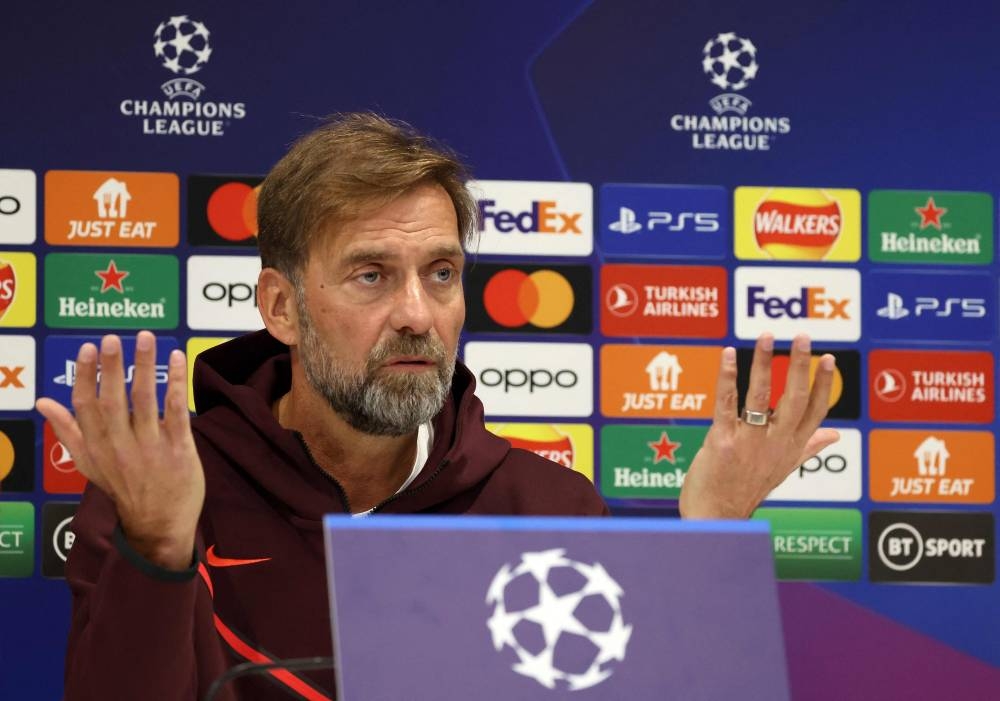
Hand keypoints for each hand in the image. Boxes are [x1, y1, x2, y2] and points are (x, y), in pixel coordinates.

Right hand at [36, 332, 204, 570]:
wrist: (158, 526)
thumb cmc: (123, 488)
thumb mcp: (89, 464)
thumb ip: (68, 430)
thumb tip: (43, 401)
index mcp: (96, 447)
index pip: (85, 406)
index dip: (85, 376)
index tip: (88, 348)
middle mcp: (120, 446)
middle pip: (112, 401)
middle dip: (111, 367)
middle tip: (111, 338)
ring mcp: (150, 448)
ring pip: (145, 401)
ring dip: (145, 367)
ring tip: (145, 339)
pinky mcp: (178, 450)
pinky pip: (176, 413)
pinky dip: (176, 384)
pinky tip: (178, 359)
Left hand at [679, 333, 839, 518]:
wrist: (717, 519)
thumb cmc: (746, 492)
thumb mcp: (783, 469)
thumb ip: (807, 448)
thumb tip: (834, 436)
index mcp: (792, 447)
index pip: (816, 411)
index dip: (824, 384)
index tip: (828, 358)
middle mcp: (776, 443)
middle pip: (796, 398)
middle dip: (799, 365)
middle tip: (802, 336)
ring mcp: (750, 442)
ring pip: (762, 396)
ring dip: (763, 363)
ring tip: (766, 336)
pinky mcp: (723, 441)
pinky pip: (727, 403)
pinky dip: (728, 377)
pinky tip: (728, 355)